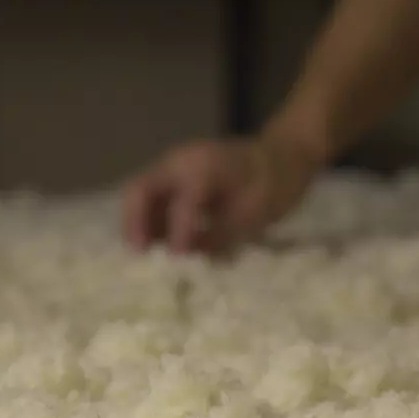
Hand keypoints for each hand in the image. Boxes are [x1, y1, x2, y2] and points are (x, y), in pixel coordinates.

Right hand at [123, 133, 320, 254]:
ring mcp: (173, 168)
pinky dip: (151, 223)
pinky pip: (152, 200)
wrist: (283, 157)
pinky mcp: (174, 179)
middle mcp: (179, 162)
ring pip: (140, 196)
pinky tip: (159, 245)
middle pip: (139, 191)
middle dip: (134, 225)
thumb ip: (217, 235)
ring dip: (139, 226)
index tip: (178, 260)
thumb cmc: (274, 184)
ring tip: (147, 255)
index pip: (182, 202)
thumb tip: (185, 259)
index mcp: (204, 167)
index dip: (179, 233)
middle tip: (139, 255)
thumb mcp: (253, 214)